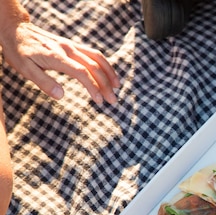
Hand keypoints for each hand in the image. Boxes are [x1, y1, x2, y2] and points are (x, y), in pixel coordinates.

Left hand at [1, 21, 119, 103]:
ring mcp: (72, 46)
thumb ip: (43, 82)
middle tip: (113, 101)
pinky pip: (93, 53)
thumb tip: (61, 96)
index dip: (93, 87)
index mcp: (56, 57)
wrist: (16, 29)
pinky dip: (104, 64)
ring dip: (109, 73)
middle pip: (93, 67)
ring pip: (97, 58)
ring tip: (117, 87)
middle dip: (105, 84)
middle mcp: (67, 49)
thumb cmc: (19, 51)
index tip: (99, 101)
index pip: (81, 73)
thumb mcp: (25, 69)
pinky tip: (108, 74)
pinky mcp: (73, 45)